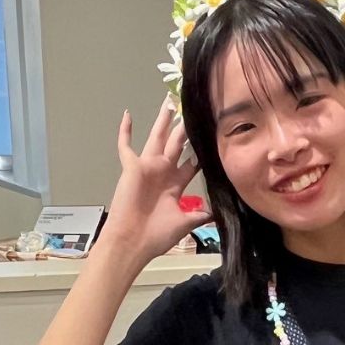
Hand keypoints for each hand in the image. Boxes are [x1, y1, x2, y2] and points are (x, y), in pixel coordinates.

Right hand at [101, 101, 211, 266]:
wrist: (133, 241)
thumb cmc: (157, 235)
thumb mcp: (185, 223)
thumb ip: (200, 214)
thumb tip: (219, 211)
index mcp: (175, 186)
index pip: (191, 164)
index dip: (200, 152)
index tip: (210, 137)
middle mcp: (163, 173)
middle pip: (176, 145)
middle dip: (183, 129)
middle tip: (190, 110)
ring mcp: (147, 168)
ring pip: (157, 138)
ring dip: (163, 122)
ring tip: (170, 103)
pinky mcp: (132, 167)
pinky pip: (126, 146)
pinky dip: (125, 131)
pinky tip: (127, 114)